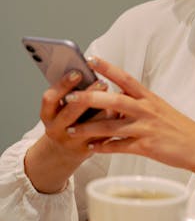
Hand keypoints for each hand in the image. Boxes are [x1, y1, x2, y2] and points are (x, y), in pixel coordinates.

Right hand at [24, 70, 109, 192]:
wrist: (64, 149)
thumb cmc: (67, 119)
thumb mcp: (61, 107)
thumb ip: (72, 92)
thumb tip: (90, 71)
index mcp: (47, 115)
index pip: (50, 98)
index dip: (63, 84)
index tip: (78, 72)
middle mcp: (56, 129)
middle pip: (70, 112)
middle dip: (87, 96)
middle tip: (102, 82)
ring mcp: (71, 141)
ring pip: (89, 127)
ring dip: (103, 111)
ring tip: (117, 97)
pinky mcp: (86, 150)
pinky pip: (101, 136)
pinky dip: (112, 124)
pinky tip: (121, 112)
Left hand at [64, 57, 194, 190]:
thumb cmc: (178, 128)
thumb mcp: (159, 109)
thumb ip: (137, 104)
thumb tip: (115, 99)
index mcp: (149, 98)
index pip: (126, 78)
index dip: (108, 68)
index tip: (90, 59)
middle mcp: (147, 110)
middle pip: (115, 100)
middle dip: (90, 98)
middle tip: (70, 96)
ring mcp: (146, 128)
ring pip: (112, 126)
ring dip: (90, 128)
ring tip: (71, 130)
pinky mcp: (147, 147)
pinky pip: (119, 147)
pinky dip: (104, 148)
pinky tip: (91, 149)